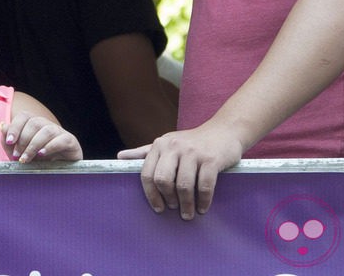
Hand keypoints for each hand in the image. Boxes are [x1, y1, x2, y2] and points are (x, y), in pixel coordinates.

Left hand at [2, 112, 82, 162]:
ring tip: (26, 159)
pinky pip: (62, 139)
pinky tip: (42, 155)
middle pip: (34, 123)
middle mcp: (47, 125)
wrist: (57, 175)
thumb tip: (2, 125)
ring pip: (47, 130)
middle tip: (17, 156)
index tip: (9, 142)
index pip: (24, 116)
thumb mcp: (18, 154)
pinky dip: (50, 146)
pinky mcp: (70, 142)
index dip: (15, 127)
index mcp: (34, 125)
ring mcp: (60, 132)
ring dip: (33, 145)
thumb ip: (8, 141)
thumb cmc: (37, 163)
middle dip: (23, 140)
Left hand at [118, 125, 242, 220]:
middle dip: (167, 199)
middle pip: (162, 180)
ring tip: (188, 213)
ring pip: (183, 185)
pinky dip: (203, 201)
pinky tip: (203, 208)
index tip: (157, 208)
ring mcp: (193, 152)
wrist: (225, 130)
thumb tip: (119, 157)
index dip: (150, 194)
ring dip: (186, 205)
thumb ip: (144, 152)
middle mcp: (174, 146)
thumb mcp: (167, 143)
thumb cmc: (193, 142)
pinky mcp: (211, 159)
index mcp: (160, 145)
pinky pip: (204, 186)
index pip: (147, 173)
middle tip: (174, 208)